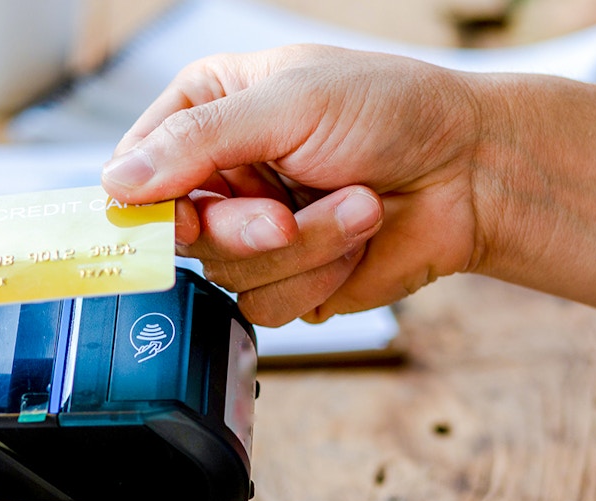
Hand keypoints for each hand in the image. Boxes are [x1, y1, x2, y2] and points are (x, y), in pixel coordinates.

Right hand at [102, 45, 485, 324]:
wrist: (475, 171)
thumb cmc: (397, 111)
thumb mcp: (289, 103)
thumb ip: (196, 141)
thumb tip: (119, 183)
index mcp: (208, 111)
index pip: (135, 168)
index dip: (148, 202)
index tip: (181, 215)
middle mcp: (222, 172)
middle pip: (175, 232)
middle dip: (239, 229)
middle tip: (283, 215)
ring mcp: (251, 228)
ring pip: (224, 272)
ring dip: (300, 247)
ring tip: (355, 206)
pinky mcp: (285, 275)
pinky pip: (266, 302)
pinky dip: (318, 275)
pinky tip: (356, 236)